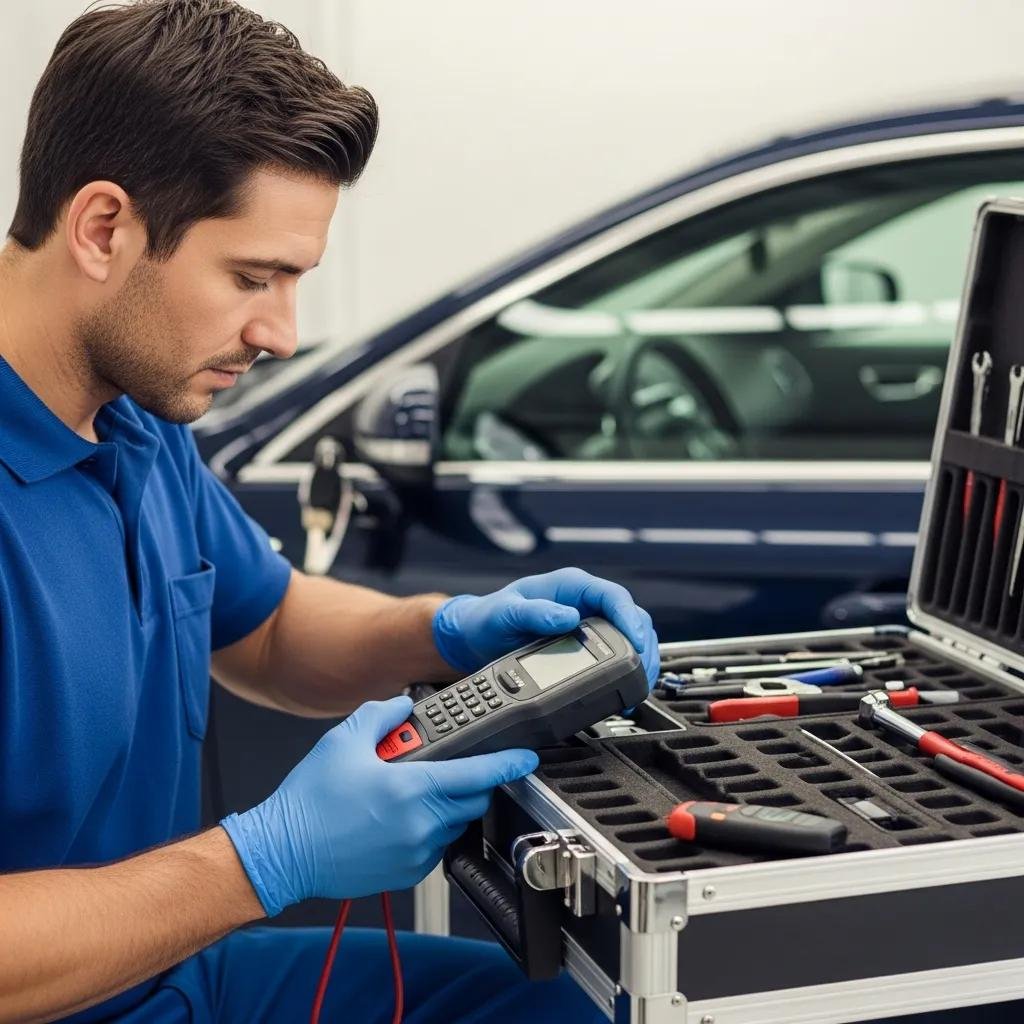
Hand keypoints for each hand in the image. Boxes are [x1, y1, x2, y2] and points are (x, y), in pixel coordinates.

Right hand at [221, 695, 537, 915]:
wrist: (283, 852)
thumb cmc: (310, 801)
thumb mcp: (343, 741)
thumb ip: (382, 714)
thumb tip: (403, 705)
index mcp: (413, 788)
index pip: (478, 774)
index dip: (509, 764)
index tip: (527, 758)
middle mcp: (422, 824)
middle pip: (473, 800)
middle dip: (471, 781)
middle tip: (449, 766)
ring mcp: (416, 852)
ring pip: (455, 824)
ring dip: (449, 806)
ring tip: (415, 791)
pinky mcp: (407, 873)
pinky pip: (436, 847)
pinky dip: (431, 829)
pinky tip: (402, 818)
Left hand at [432, 567, 659, 687]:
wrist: (475, 637)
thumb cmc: (488, 619)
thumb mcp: (505, 614)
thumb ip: (533, 613)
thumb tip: (566, 616)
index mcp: (570, 586)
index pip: (612, 596)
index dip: (629, 618)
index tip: (636, 641)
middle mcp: (584, 602)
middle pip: (631, 617)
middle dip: (643, 645)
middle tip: (643, 673)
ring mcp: (589, 623)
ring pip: (631, 637)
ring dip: (641, 660)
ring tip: (639, 686)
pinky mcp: (588, 645)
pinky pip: (619, 654)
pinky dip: (628, 671)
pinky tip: (627, 690)